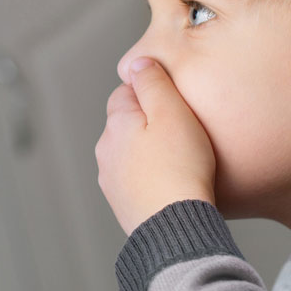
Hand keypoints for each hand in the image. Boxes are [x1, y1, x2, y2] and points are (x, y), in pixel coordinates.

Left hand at [96, 57, 216, 234]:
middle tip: (184, 134)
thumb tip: (137, 62)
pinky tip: (173, 185)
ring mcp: (111, 180)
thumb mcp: (172, 112)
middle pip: (128, 124)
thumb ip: (153, 83)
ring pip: (131, 153)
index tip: (176, 105)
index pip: (125, 92)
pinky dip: (151, 178)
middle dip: (151, 124)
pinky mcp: (122, 204)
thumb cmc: (180, 169)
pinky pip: (137, 180)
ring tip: (182, 162)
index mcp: (116, 123)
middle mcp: (106, 150)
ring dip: (150, 153)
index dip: (153, 94)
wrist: (176, 227)